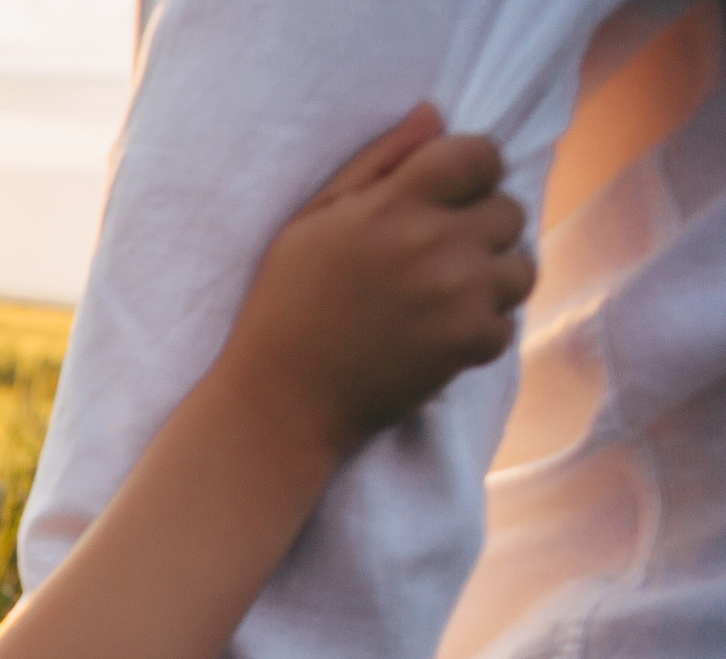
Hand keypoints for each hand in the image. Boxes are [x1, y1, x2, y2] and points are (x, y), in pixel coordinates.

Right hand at [224, 103, 535, 457]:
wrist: (279, 402)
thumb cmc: (285, 307)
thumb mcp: (309, 222)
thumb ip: (375, 163)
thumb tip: (434, 114)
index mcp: (391, 204)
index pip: (480, 154)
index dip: (471, 172)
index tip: (447, 198)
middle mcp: (432, 242)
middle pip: (508, 210)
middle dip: (479, 229)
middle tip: (435, 259)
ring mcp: (456, 294)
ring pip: (521, 267)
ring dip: (491, 280)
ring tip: (445, 298)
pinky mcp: (467, 343)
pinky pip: (507, 322)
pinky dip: (479, 332)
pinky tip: (436, 337)